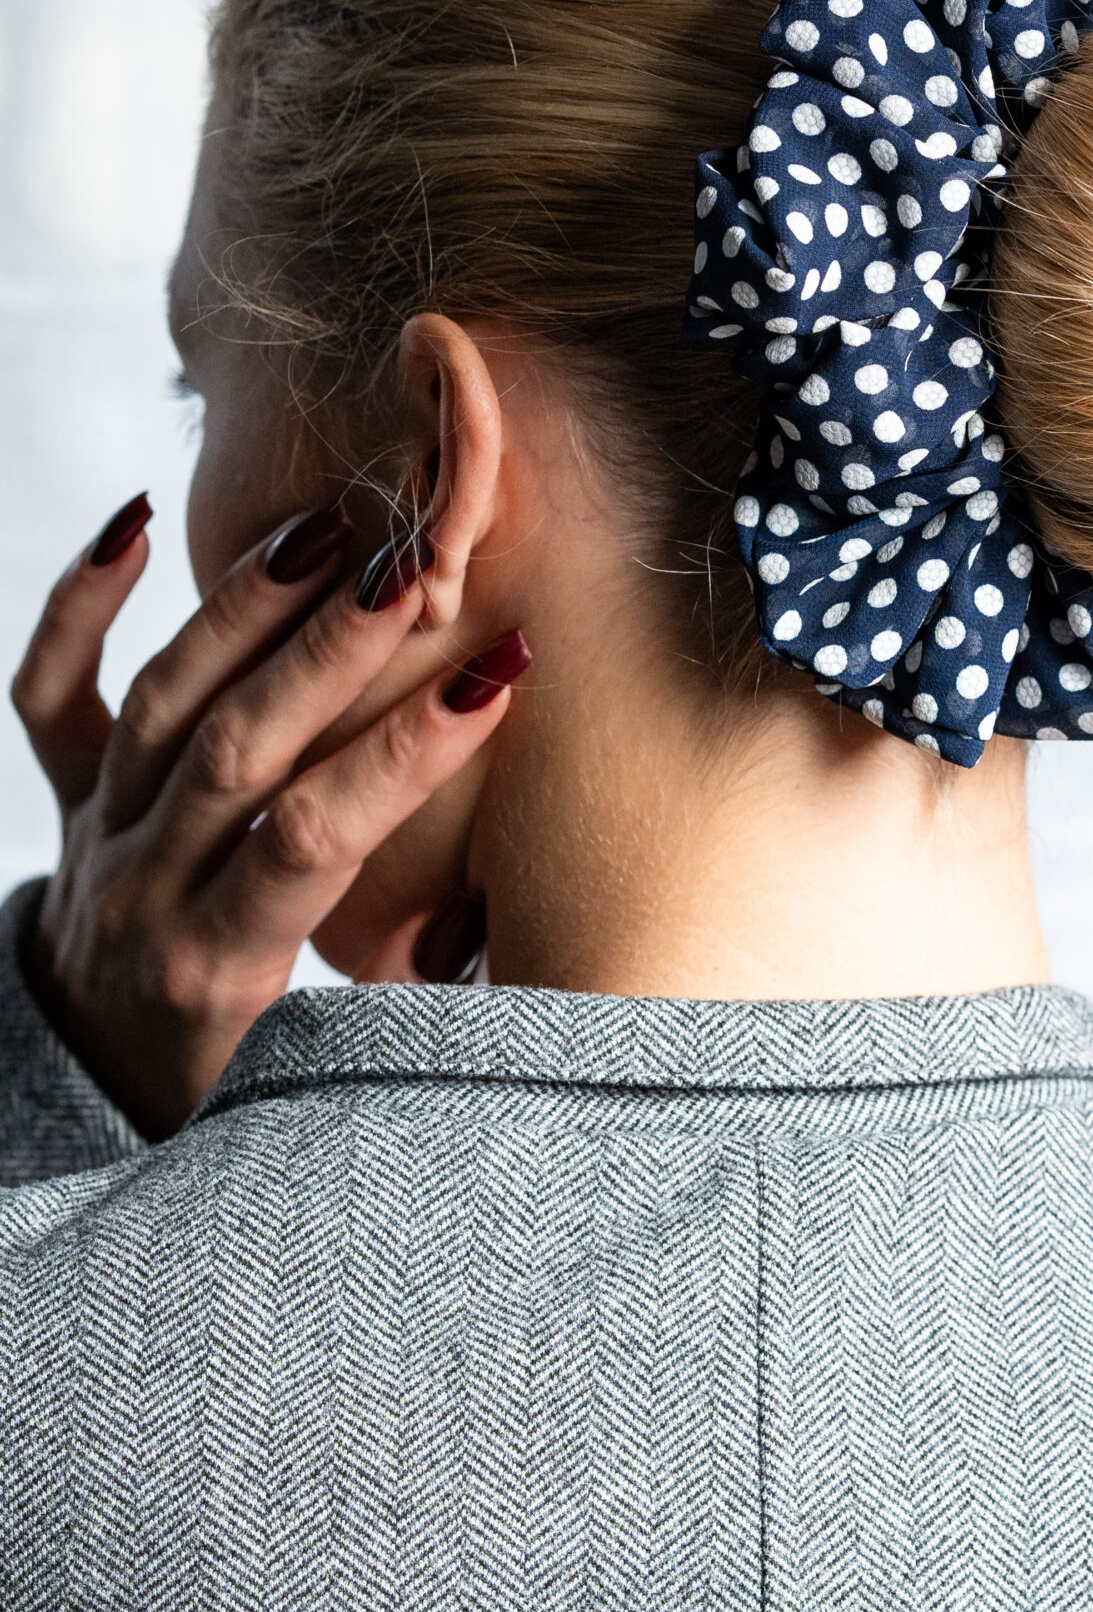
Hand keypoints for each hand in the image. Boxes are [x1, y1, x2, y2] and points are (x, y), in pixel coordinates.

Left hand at [9, 494, 527, 1139]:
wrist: (88, 1090)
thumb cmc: (231, 1077)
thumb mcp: (315, 1069)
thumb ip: (413, 986)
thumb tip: (525, 914)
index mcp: (217, 966)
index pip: (316, 838)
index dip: (406, 756)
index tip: (497, 677)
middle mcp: (144, 889)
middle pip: (237, 749)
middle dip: (332, 653)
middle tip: (411, 569)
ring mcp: (94, 831)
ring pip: (161, 700)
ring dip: (247, 608)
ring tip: (328, 530)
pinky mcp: (61, 792)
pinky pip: (49, 688)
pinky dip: (78, 603)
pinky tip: (134, 520)